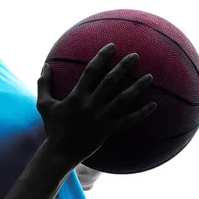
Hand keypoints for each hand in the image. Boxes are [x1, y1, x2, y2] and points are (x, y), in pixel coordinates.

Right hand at [37, 43, 156, 170]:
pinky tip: (154, 105)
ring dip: (138, 87)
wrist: (61, 152)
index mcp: (77, 96)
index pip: (91, 71)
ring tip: (150, 76)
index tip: (112, 46)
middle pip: (111, 81)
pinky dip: (142, 113)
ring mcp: (102, 118)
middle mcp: (91, 104)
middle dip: (124, 67)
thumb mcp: (43, 104)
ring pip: (123, 99)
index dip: (102, 57)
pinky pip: (128, 121)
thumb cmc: (53, 127)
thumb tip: (45, 65)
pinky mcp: (108, 130)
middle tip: (136, 55)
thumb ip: (44, 83)